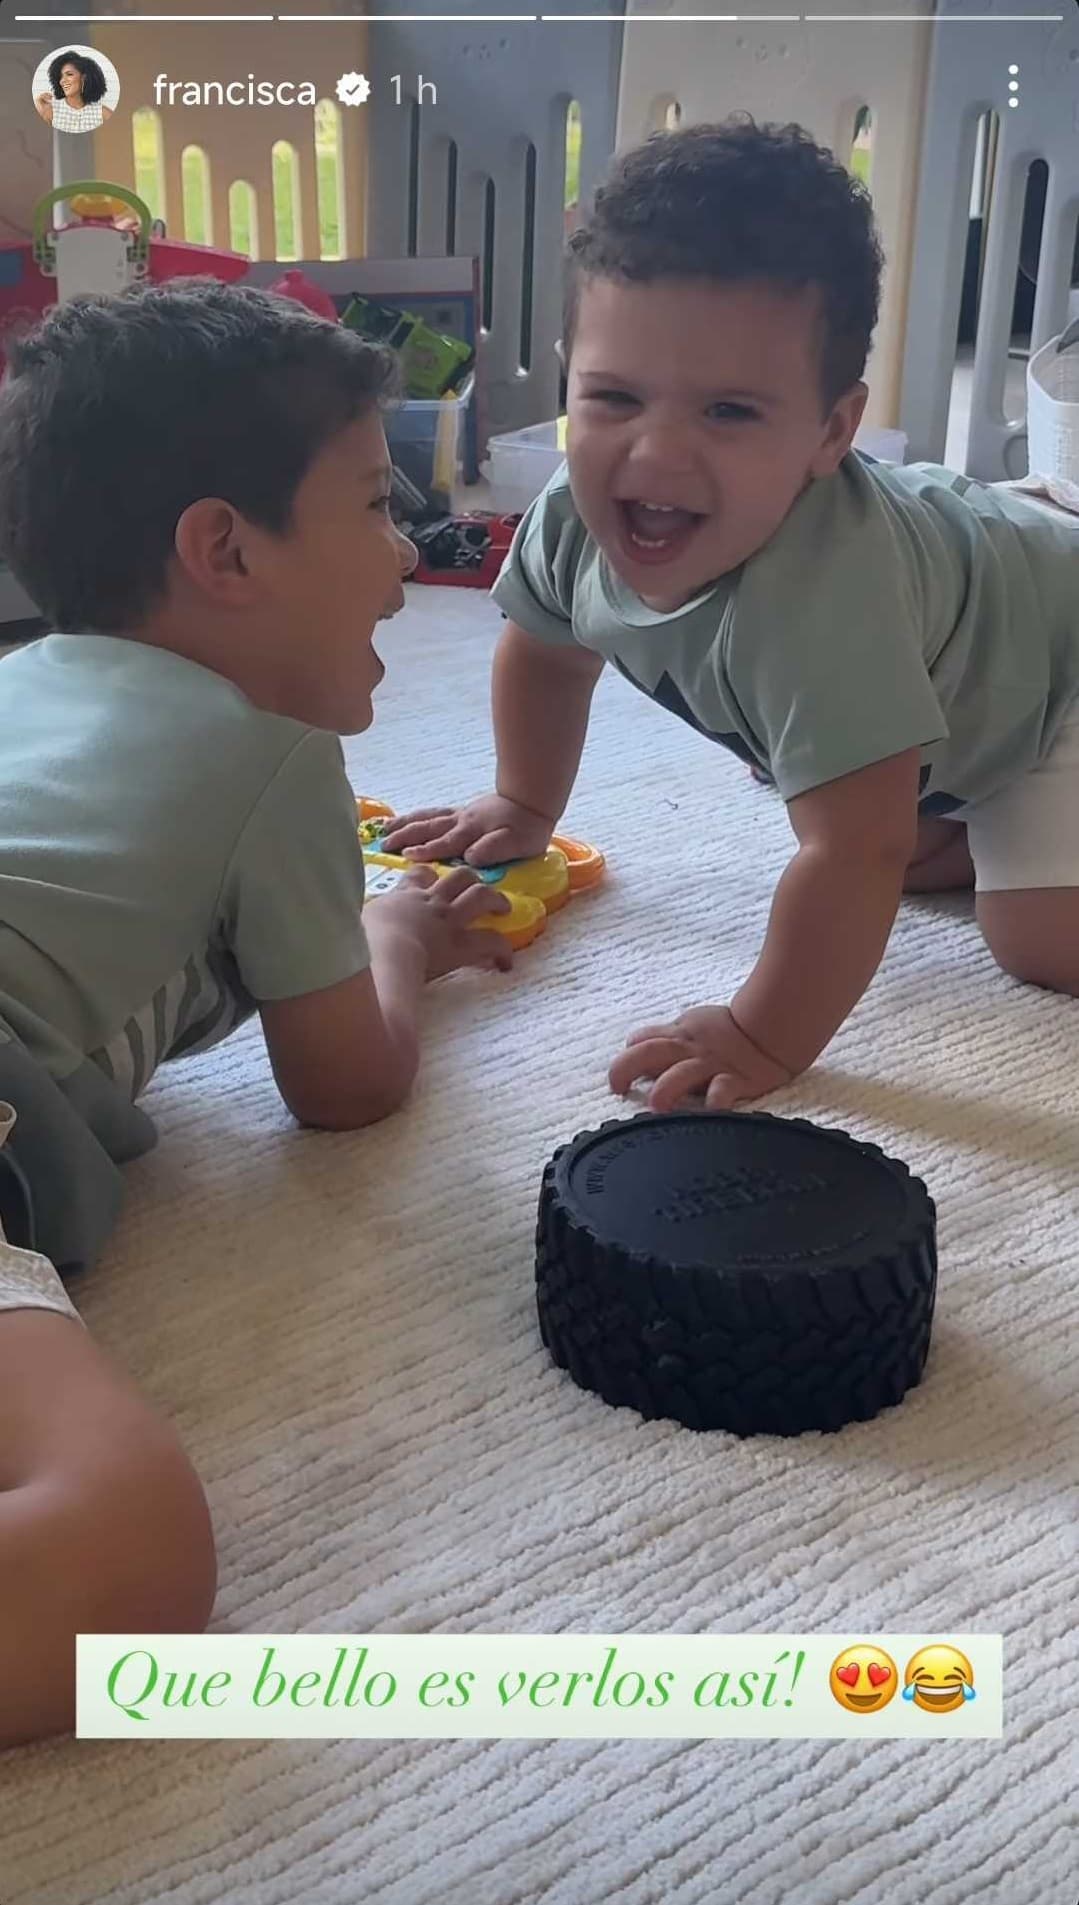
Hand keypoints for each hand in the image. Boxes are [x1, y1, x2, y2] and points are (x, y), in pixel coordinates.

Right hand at [367, 864, 513, 979]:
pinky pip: (490, 941)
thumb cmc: (361, 941)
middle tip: (478, 888)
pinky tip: (505, 962)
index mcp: (403, 897)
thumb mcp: (356, 923)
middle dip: (471, 879)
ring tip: (503, 908)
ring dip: (496, 900)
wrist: (381, 954)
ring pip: (480, 895)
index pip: (419, 876)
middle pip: (458, 876)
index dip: (429, 876)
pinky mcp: (461, 943)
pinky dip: (502, 950)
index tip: (432, 882)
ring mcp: (448, 920)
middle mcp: (430, 902)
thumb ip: (361, 922)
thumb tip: (346, 927)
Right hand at [379, 793, 554, 868]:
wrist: (532, 801)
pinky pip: (432, 813)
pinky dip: (415, 816)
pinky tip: (403, 820)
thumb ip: (493, 849)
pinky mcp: (461, 812)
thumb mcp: (517, 843)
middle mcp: (461, 822)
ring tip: (384, 830)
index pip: (445, 843)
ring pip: (426, 818)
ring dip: (404, 824)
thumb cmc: (526, 828)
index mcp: (472, 832)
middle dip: (404, 836)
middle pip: (428, 828)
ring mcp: (459, 815)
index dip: (426, 851)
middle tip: (383, 845)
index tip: (406, 857)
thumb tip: (470, 857)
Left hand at [608, 1005, 793, 1111]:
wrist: (772, 1029)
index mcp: (677, 1036)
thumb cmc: (726, 1031)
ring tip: (655, 1106)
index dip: (626, 1056)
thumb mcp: (690, 1025)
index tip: (618, 1080)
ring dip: (665, 1088)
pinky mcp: (735, 1081)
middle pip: (649, 1053)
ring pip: (681, 1074)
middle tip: (617, 1087)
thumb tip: (632, 1046)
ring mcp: (711, 1066)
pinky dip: (716, 1101)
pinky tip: (709, 1112)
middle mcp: (688, 1051)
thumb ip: (665, 1037)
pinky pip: (723, 1091)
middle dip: (627, 1068)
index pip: (642, 1040)